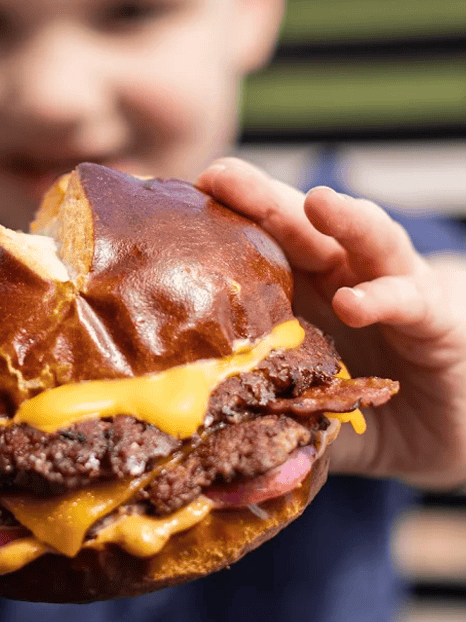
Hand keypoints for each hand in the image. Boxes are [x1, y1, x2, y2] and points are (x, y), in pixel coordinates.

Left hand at [198, 158, 465, 489]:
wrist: (447, 431)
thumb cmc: (364, 406)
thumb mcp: (302, 408)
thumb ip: (261, 417)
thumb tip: (196, 446)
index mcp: (301, 286)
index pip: (260, 239)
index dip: (225, 214)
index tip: (183, 195)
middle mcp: (344, 275)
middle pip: (300, 223)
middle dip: (263, 196)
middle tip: (224, 175)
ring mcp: (392, 287)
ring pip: (367, 238)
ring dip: (342, 218)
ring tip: (315, 204)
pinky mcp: (435, 318)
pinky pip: (409, 298)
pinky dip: (384, 296)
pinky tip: (355, 302)